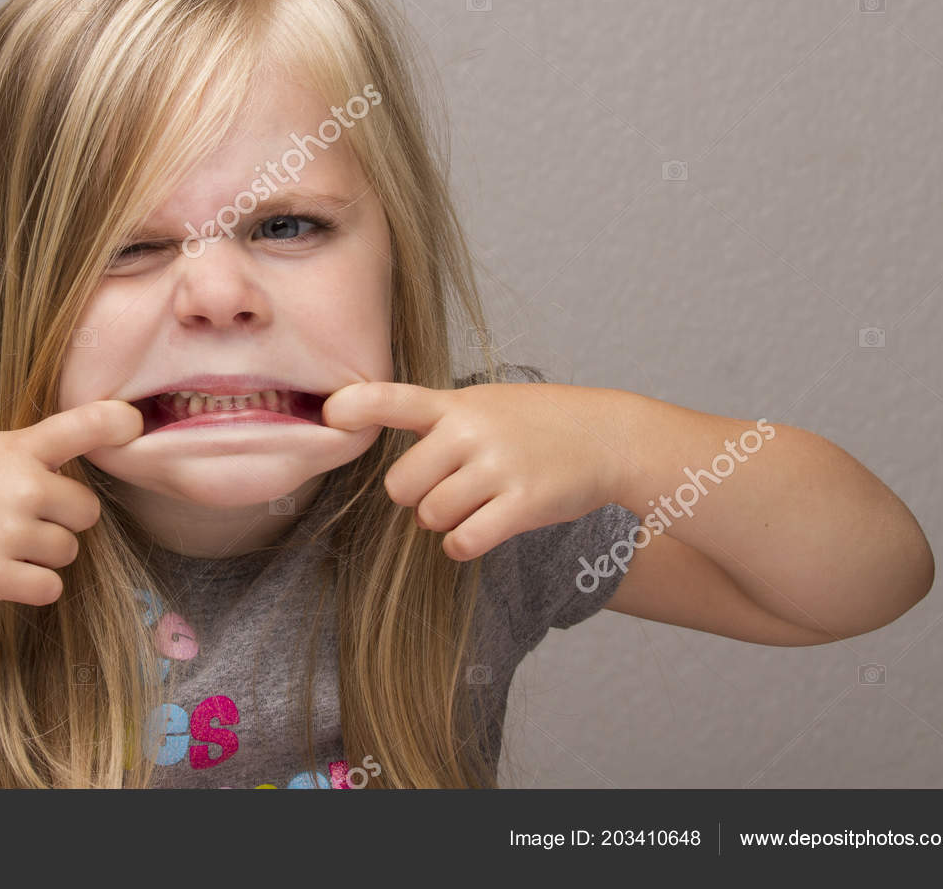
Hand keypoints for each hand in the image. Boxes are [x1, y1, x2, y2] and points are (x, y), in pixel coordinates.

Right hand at [0, 398, 143, 603]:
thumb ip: (30, 453)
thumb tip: (76, 464)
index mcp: (18, 447)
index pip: (85, 425)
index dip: (118, 423)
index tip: (133, 425)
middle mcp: (23, 487)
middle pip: (86, 510)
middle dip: (64, 516)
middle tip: (26, 515)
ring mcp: (9, 533)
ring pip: (69, 551)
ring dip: (47, 552)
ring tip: (6, 541)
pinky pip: (50, 587)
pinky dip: (36, 583)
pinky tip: (9, 570)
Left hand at [319, 380, 632, 559]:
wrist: (610, 436)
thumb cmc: (537, 422)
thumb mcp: (484, 403)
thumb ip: (434, 418)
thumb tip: (373, 432)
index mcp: (456, 405)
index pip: (390, 398)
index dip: (353, 408)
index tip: (331, 415)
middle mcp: (471, 432)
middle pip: (400, 486)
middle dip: (416, 497)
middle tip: (446, 488)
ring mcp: (497, 467)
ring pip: (430, 516)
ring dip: (444, 522)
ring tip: (474, 504)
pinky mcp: (523, 504)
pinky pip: (462, 541)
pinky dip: (462, 545)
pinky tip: (479, 531)